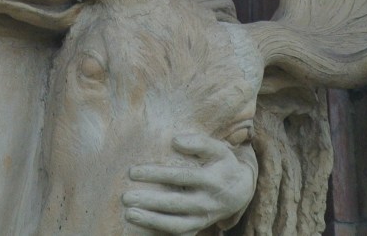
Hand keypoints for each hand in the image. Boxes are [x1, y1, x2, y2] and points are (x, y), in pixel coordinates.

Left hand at [121, 133, 256, 234]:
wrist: (241, 190)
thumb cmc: (222, 164)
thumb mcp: (218, 149)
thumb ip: (199, 142)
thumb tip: (175, 140)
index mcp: (212, 179)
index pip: (181, 177)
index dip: (157, 174)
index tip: (132, 172)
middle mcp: (208, 202)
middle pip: (176, 203)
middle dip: (150, 201)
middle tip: (125, 197)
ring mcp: (204, 218)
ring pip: (177, 224)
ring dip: (152, 221)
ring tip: (129, 214)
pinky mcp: (199, 227)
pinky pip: (180, 233)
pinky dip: (162, 231)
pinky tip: (143, 224)